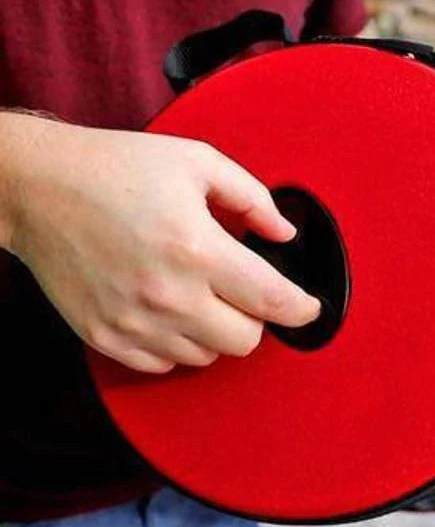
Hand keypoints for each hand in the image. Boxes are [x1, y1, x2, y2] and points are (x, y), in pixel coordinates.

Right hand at [1, 115, 320, 372]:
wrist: (34, 186)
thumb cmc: (112, 168)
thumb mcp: (194, 162)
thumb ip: (251, 198)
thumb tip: (284, 233)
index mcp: (196, 249)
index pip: (272, 302)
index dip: (302, 310)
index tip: (308, 308)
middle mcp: (168, 294)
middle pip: (246, 341)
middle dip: (253, 318)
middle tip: (237, 291)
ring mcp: (136, 322)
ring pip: (208, 357)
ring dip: (213, 333)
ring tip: (194, 294)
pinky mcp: (109, 338)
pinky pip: (166, 364)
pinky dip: (176, 345)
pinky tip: (166, 310)